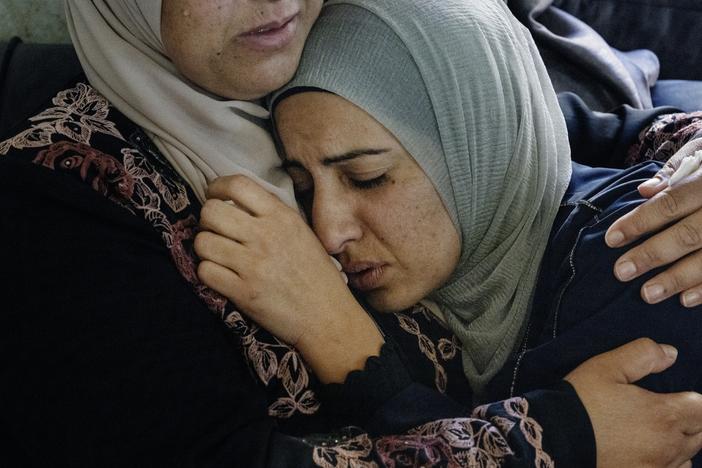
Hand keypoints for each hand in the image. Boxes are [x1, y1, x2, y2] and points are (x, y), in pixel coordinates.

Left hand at [195, 175, 382, 382]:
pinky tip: (221, 275)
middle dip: (207, 220)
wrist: (327, 316)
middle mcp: (265, 236)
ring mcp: (253, 265)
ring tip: (218, 254)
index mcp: (282, 217)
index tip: (214, 196)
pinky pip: (205, 271)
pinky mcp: (243, 292)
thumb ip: (272, 213)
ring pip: (202, 242)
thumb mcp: (301, 232)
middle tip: (216, 230)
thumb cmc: (316, 274)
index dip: (217, 187)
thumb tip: (235, 200)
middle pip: (211, 211)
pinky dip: (208, 273)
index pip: (238, 184)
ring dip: (206, 248)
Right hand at [565, 338, 701, 467]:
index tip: (679, 396)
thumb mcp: (606, 367)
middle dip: (692, 421)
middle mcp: (668, 445)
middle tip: (671, 411)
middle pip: (700, 434)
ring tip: (661, 434)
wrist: (555, 439)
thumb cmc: (581, 401)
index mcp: (664, 414)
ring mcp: (657, 467)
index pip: (701, 408)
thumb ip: (642, 355)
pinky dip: (668, 463)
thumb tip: (671, 353)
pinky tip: (652, 454)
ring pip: (688, 457)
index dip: (693, 400)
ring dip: (682, 444)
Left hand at [605, 139, 701, 305]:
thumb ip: (676, 169)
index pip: (671, 202)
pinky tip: (686, 300)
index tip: (611, 239)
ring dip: (678, 278)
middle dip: (653, 254)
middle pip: (689, 234)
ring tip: (648, 294)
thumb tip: (645, 191)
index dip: (640, 221)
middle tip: (621, 272)